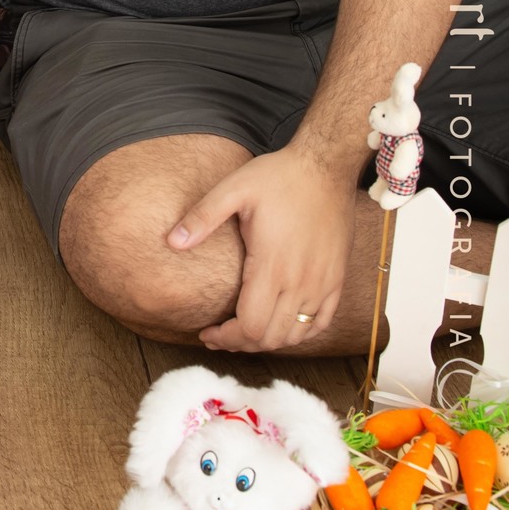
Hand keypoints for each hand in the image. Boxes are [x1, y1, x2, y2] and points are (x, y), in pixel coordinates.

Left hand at [167, 146, 356, 351]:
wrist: (326, 166)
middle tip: (220, 334)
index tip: (207, 332)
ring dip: (268, 341)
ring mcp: (323, 283)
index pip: (250, 327)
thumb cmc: (280, 176)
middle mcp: (301, 281)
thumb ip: (202, 217)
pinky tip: (281, 325)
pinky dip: (299, 333)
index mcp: (273, 265)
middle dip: (241, 343)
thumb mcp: (234, 188)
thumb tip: (171, 242)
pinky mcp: (337, 279)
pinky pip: (321, 323)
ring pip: (295, 335)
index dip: (226, 338)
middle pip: (270, 338)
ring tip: (245, 331)